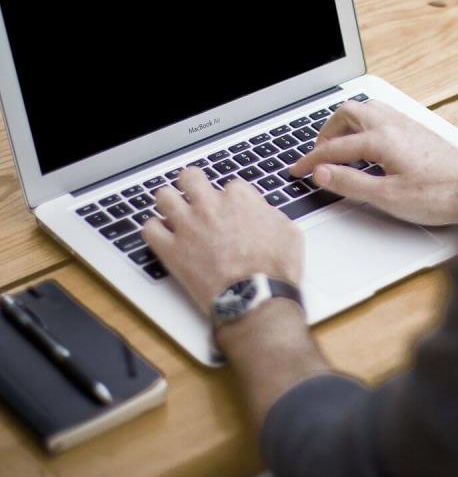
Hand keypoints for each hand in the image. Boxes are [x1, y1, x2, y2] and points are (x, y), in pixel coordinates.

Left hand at [141, 166, 303, 314]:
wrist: (255, 298)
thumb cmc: (274, 269)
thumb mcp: (289, 232)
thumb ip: (271, 215)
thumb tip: (263, 214)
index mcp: (239, 199)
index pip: (230, 185)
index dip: (231, 198)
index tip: (232, 209)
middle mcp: (210, 206)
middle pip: (190, 177)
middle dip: (192, 183)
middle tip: (194, 192)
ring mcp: (188, 226)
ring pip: (164, 197)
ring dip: (169, 201)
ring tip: (172, 209)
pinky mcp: (171, 251)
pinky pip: (149, 229)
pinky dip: (154, 229)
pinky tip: (161, 234)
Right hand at [288, 100, 457, 225]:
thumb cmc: (438, 194)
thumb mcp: (387, 197)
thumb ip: (350, 183)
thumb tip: (322, 174)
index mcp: (381, 139)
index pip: (335, 147)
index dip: (311, 160)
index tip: (298, 170)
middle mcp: (392, 124)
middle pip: (347, 113)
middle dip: (326, 132)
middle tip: (318, 155)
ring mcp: (405, 123)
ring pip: (365, 109)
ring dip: (346, 124)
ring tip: (339, 146)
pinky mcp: (416, 129)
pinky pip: (381, 114)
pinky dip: (364, 124)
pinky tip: (367, 143)